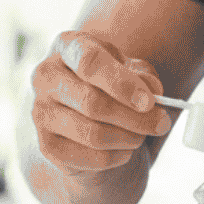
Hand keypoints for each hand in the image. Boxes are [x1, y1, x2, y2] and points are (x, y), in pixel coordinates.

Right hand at [29, 30, 171, 175]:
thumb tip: (152, 91)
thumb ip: (143, 76)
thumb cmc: (111, 85)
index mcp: (68, 46)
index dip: (121, 83)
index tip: (149, 101)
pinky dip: (116, 157)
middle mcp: (46, 76)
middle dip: (135, 118)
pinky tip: (124, 149)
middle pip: (92, 102)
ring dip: (128, 138)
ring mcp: (41, 111)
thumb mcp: (131, 71)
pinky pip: (89, 157)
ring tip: (142, 135)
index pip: (90, 61)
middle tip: (162, 124)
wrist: (85, 117)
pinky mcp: (47, 144)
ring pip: (92, 134)